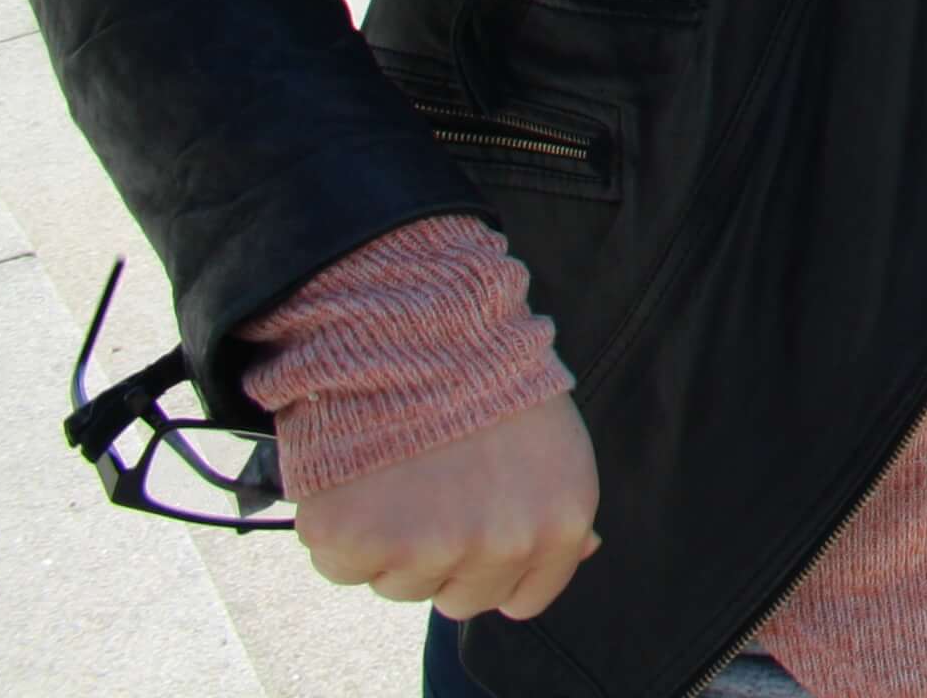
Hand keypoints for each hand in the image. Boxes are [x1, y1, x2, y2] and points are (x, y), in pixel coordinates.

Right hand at [294, 393, 599, 620]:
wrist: (415, 328)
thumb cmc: (486, 380)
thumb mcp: (557, 442)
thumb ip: (563, 512)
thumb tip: (587, 552)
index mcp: (559, 523)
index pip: (524, 599)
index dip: (493, 569)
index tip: (473, 532)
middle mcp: (501, 545)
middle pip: (459, 599)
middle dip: (441, 557)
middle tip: (430, 488)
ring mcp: (427, 550)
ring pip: (398, 586)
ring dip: (390, 544)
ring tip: (396, 472)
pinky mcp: (357, 544)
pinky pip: (340, 569)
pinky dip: (338, 534)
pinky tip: (357, 479)